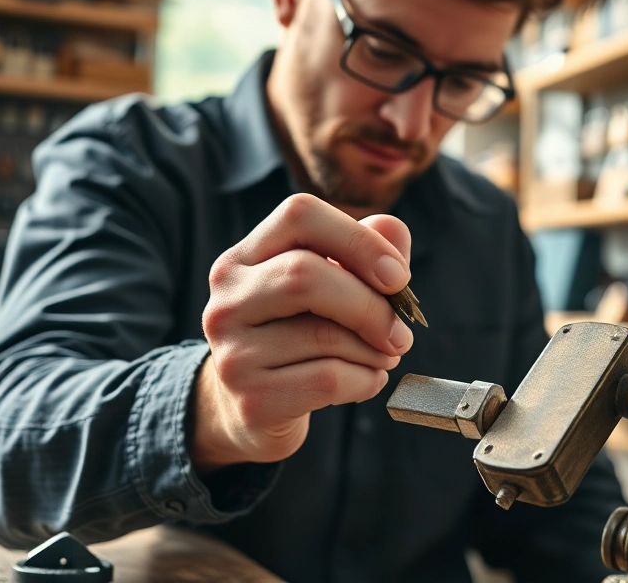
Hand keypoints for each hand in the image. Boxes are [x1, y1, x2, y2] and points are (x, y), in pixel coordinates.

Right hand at [192, 193, 413, 470]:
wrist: (253, 412)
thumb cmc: (300, 337)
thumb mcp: (330, 287)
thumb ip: (366, 251)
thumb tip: (393, 232)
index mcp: (243, 259)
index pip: (299, 215)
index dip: (359, 240)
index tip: (398, 277)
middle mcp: (227, 300)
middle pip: (306, 276)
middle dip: (370, 306)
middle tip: (400, 332)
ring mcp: (232, 353)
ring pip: (324, 335)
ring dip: (374, 350)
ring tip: (383, 357)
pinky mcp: (251, 401)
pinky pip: (328, 380)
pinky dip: (365, 381)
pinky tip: (366, 381)